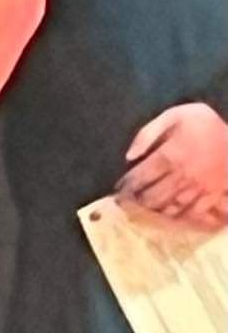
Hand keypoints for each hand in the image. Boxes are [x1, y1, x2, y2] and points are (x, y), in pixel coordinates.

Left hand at [118, 101, 227, 227]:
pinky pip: (192, 214)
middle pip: (153, 196)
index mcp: (170, 156)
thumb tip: (129, 156)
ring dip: (155, 210)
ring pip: (170, 208)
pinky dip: (178, 217)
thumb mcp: (175, 115)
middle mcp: (181, 176)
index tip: (119, 188)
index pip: (141, 177)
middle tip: (128, 201)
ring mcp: (198, 189)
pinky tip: (170, 214)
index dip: (127, 185)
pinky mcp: (212, 197)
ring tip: (145, 208)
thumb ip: (148, 133)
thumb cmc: (206, 124)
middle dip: (138, 200)